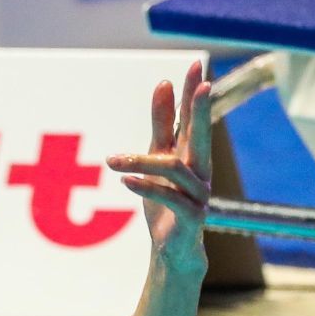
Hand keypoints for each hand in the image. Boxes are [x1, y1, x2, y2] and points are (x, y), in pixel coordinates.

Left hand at [106, 60, 212, 268]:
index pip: (194, 119)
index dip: (194, 93)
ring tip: (111, 160)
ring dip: (141, 160)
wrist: (173, 250)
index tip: (195, 65)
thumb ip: (160, 126)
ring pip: (174, 168)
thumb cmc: (165, 203)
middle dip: (200, 110)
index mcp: (193, 156)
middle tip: (202, 84)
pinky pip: (169, 197)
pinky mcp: (191, 217)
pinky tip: (126, 181)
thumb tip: (162, 84)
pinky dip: (146, 187)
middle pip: (201, 135)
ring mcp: (198, 195)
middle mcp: (201, 171)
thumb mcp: (156, 161)